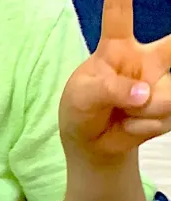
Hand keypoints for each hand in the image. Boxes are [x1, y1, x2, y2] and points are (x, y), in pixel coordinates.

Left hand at [60, 0, 170, 161]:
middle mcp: (146, 59)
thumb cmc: (81, 108)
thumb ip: (109, 89)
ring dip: (143, 111)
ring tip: (123, 112)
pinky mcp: (169, 107)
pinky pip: (165, 117)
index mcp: (117, 47)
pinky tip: (130, 124)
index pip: (120, 16)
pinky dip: (143, 127)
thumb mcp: (83, 96)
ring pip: (166, 95)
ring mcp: (160, 82)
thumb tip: (144, 94)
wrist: (90, 142)